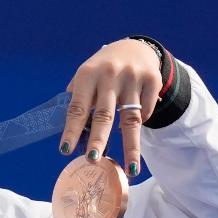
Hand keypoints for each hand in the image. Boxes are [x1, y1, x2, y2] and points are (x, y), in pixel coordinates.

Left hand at [59, 39, 162, 179]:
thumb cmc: (100, 72)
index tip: (65, 150)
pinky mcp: (153, 80)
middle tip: (92, 160)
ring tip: (130, 170)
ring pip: (131, 119)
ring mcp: (133, 77)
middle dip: (98, 140)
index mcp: (87, 75)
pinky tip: (134, 132)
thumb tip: (74, 141)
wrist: (133, 47)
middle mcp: (110, 75)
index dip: (71, 130)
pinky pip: (146, 111)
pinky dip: (140, 125)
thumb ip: (79, 104)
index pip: (77, 107)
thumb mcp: (84, 80)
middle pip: (104, 114)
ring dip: (131, 147)